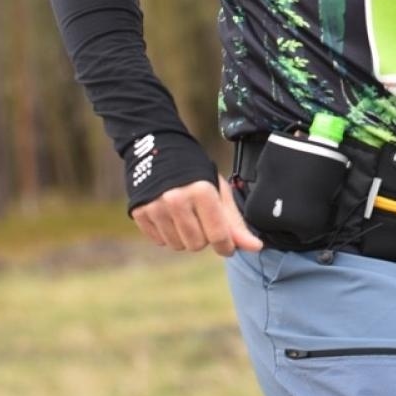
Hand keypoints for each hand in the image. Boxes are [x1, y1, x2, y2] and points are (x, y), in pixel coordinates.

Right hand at [130, 179, 262, 257]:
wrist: (157, 148)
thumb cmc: (194, 171)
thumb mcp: (219, 190)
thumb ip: (235, 221)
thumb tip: (255, 247)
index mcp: (201, 191)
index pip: (217, 235)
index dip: (226, 246)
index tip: (228, 246)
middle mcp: (176, 200)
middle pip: (197, 245)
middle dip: (204, 237)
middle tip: (202, 219)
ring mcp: (155, 207)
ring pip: (177, 246)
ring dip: (185, 237)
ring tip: (185, 216)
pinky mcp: (139, 212)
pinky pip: (159, 241)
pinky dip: (167, 234)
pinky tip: (169, 216)